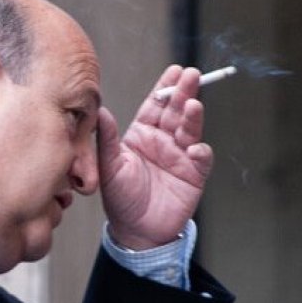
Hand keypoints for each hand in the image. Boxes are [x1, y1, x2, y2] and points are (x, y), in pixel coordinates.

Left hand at [96, 65, 213, 249]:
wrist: (136, 232)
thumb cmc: (121, 199)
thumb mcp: (110, 167)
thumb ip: (107, 139)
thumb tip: (100, 111)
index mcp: (143, 134)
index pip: (156, 105)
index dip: (165, 87)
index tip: (174, 71)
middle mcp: (164, 141)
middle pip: (177, 111)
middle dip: (184, 93)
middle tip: (191, 76)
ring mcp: (181, 156)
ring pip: (190, 130)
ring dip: (193, 117)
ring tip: (193, 106)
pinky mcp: (194, 175)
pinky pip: (201, 160)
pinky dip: (201, 152)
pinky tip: (196, 149)